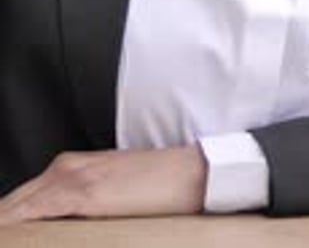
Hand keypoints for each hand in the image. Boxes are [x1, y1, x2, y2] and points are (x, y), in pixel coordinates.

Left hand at [0, 146, 206, 224]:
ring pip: (16, 210)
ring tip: (5, 242)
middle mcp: (64, 168)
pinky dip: (16, 228)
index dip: (7, 224)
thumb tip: (60, 229)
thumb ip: (81, 206)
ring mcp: (72, 178)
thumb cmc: (157, 187)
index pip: (18, 203)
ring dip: (8, 228)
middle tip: (3, 243)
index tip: (7, 239)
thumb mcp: (110, 194)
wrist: (190, 173)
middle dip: (5, 227)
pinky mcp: (84, 193)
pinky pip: (32, 213)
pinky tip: (12, 239)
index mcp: (69, 168)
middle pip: (11, 206)